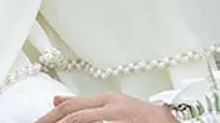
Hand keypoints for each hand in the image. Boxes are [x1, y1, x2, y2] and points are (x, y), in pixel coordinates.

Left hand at [34, 93, 177, 122]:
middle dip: (50, 121)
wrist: (170, 121)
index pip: (69, 106)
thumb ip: (84, 104)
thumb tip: (55, 99)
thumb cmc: (141, 118)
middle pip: (71, 113)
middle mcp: (110, 105)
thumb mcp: (111, 105)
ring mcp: (117, 116)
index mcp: (105, 99)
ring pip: (80, 120)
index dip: (48, 117)